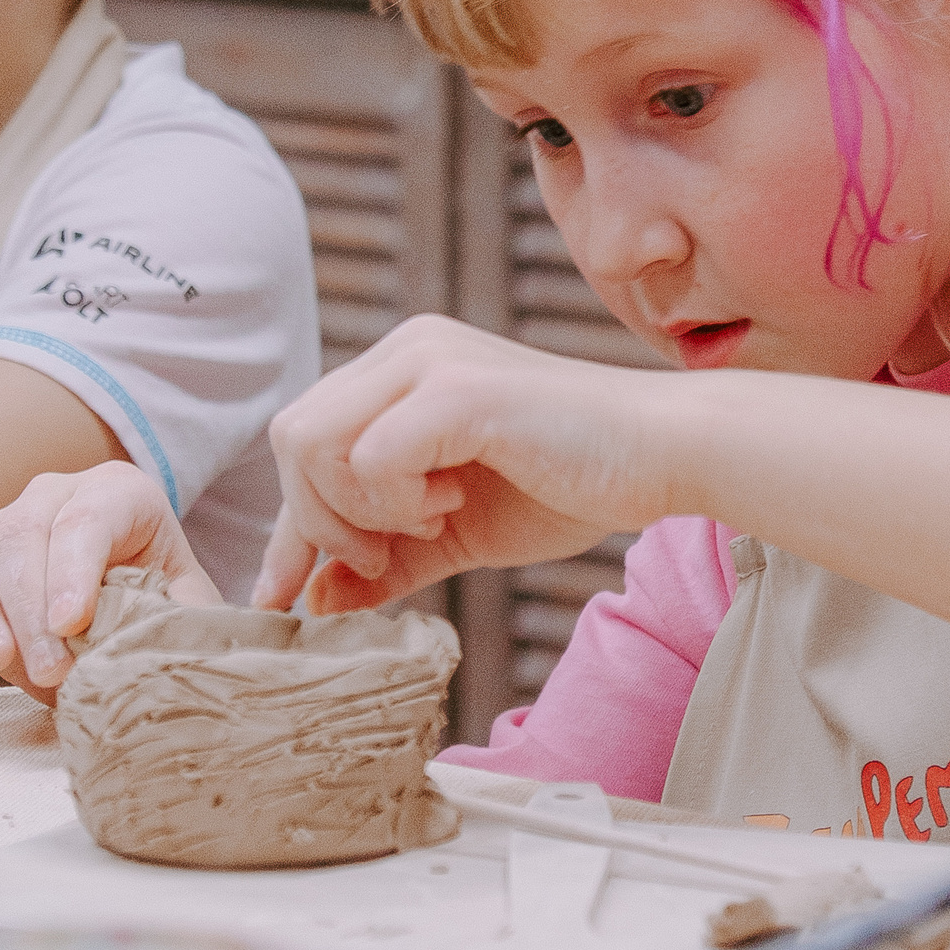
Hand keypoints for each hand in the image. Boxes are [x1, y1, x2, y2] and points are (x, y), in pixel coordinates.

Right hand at [0, 460, 219, 700]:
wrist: (125, 623)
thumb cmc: (157, 610)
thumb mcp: (186, 611)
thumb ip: (185, 619)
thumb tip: (179, 641)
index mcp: (115, 494)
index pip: (86, 517)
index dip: (75, 569)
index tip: (73, 624)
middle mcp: (47, 498)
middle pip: (20, 532)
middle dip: (31, 607)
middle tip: (52, 671)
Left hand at [253, 315, 682, 612]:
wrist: (662, 457)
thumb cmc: (569, 484)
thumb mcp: (455, 533)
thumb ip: (386, 561)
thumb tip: (314, 601)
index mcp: (400, 368)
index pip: (302, 440)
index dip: (288, 526)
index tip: (287, 594)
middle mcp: (406, 349)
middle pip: (290, 437)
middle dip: (314, 522)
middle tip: (378, 560)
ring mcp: (429, 361)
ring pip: (314, 443)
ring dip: (354, 512)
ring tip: (425, 524)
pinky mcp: (458, 389)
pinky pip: (370, 458)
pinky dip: (395, 503)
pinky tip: (452, 505)